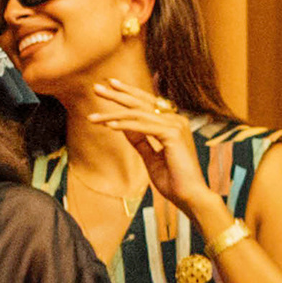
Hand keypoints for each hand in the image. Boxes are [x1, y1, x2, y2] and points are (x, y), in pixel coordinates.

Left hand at [81, 80, 211, 214]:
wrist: (189, 196)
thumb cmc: (173, 179)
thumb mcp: (150, 157)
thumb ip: (139, 140)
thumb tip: (122, 126)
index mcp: (173, 123)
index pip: (147, 103)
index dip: (129, 93)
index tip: (110, 85)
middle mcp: (176, 120)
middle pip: (141, 103)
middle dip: (117, 95)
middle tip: (96, 88)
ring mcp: (176, 125)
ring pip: (138, 114)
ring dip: (112, 114)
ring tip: (92, 117)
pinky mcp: (173, 135)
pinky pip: (142, 127)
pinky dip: (124, 126)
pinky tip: (108, 125)